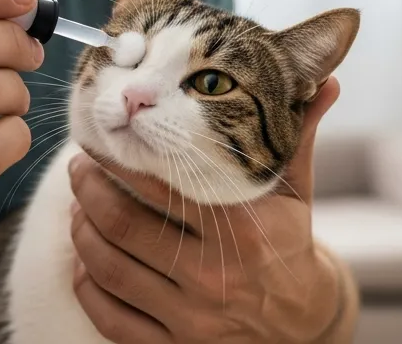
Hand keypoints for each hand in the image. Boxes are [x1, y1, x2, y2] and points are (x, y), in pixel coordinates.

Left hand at [68, 77, 354, 343]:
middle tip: (78, 169)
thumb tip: (324, 82)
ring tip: (77, 207)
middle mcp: (212, 276)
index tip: (98, 142)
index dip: (116, 162)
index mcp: (241, 230)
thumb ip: (296, 137)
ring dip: (82, 233)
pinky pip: (110, 318)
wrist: (304, 324)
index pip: (159, 188)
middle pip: (122, 226)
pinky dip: (88, 286)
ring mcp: (191, 319)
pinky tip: (84, 261)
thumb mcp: (294, 193)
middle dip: (88, 191)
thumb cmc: (289, 245)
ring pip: (109, 270)